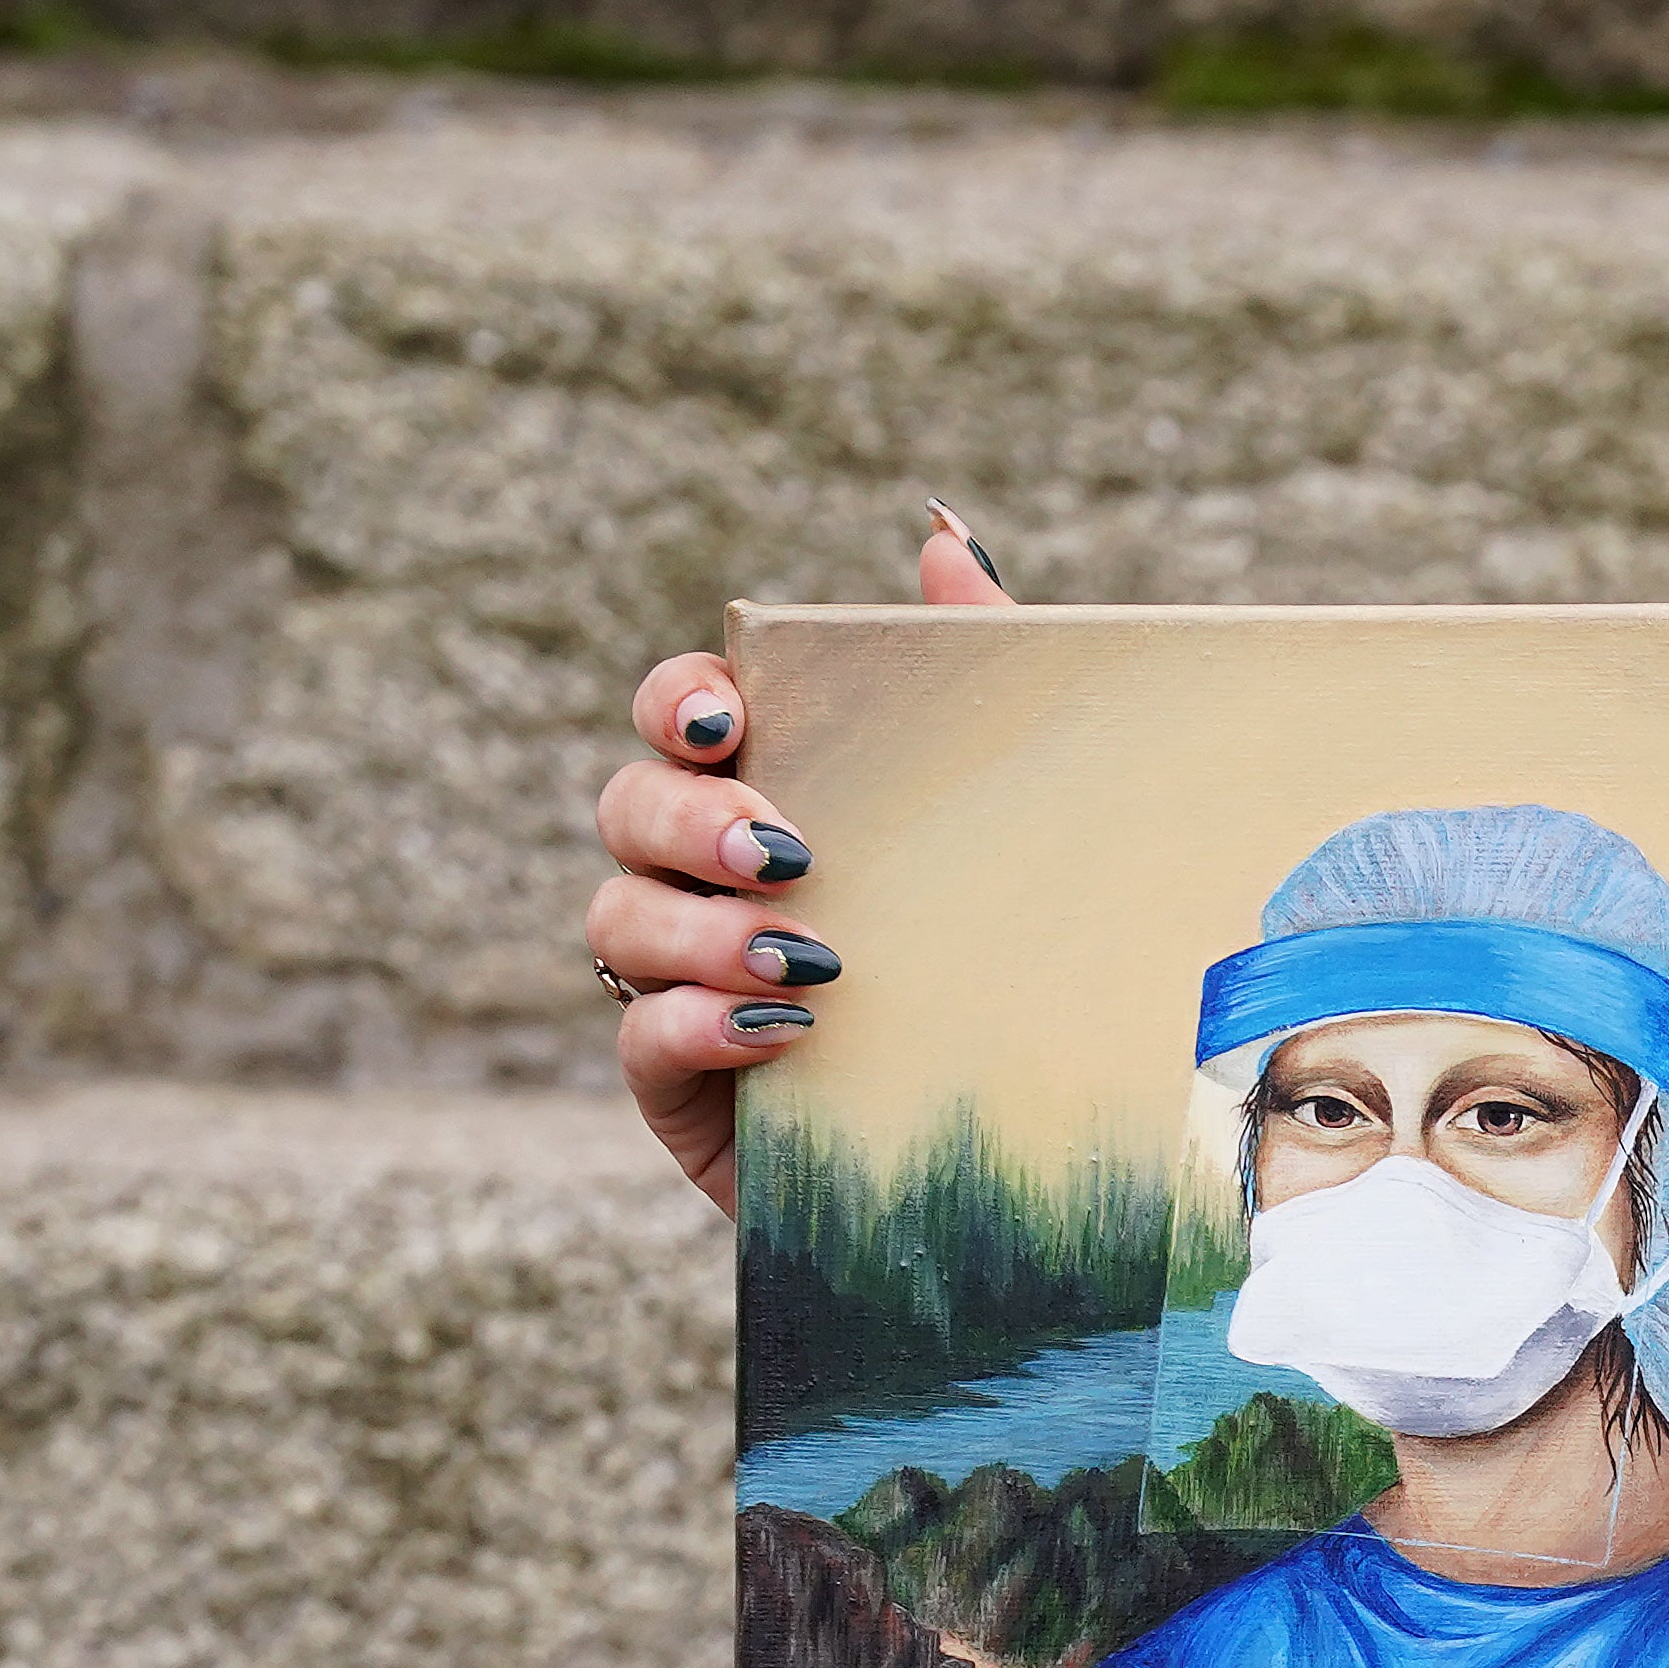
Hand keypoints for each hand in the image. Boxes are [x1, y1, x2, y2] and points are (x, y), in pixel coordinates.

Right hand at [592, 504, 1014, 1211]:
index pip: (682, 718)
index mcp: (774, 794)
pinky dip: (694, 1025)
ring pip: (621, 919)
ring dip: (698, 927)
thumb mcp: (1021, 811)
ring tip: (801, 954)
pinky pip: (643, 1041)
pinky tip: (780, 1031)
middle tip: (785, 849)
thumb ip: (976, 670)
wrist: (1047, 1133)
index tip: (730, 720)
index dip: (680, 704)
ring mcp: (685, 981)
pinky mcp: (690, 1090)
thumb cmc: (1018, 952)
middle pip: (631, 807)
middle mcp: (709, 878)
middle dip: (689, 815)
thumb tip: (942, 535)